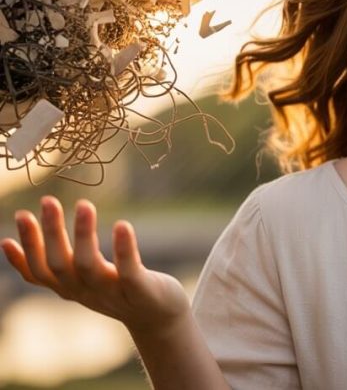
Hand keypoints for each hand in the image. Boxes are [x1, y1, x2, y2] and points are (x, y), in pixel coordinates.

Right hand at [1, 196, 189, 335]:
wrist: (159, 317)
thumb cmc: (115, 290)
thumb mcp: (78, 280)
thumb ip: (50, 265)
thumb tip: (6, 244)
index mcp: (69, 288)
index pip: (39, 271)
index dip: (27, 247)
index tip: (21, 216)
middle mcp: (86, 292)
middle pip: (59, 265)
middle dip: (50, 233)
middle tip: (48, 200)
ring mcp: (112, 293)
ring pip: (89, 266)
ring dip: (84, 234)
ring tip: (84, 204)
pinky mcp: (140, 291)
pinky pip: (129, 271)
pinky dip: (124, 249)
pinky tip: (123, 224)